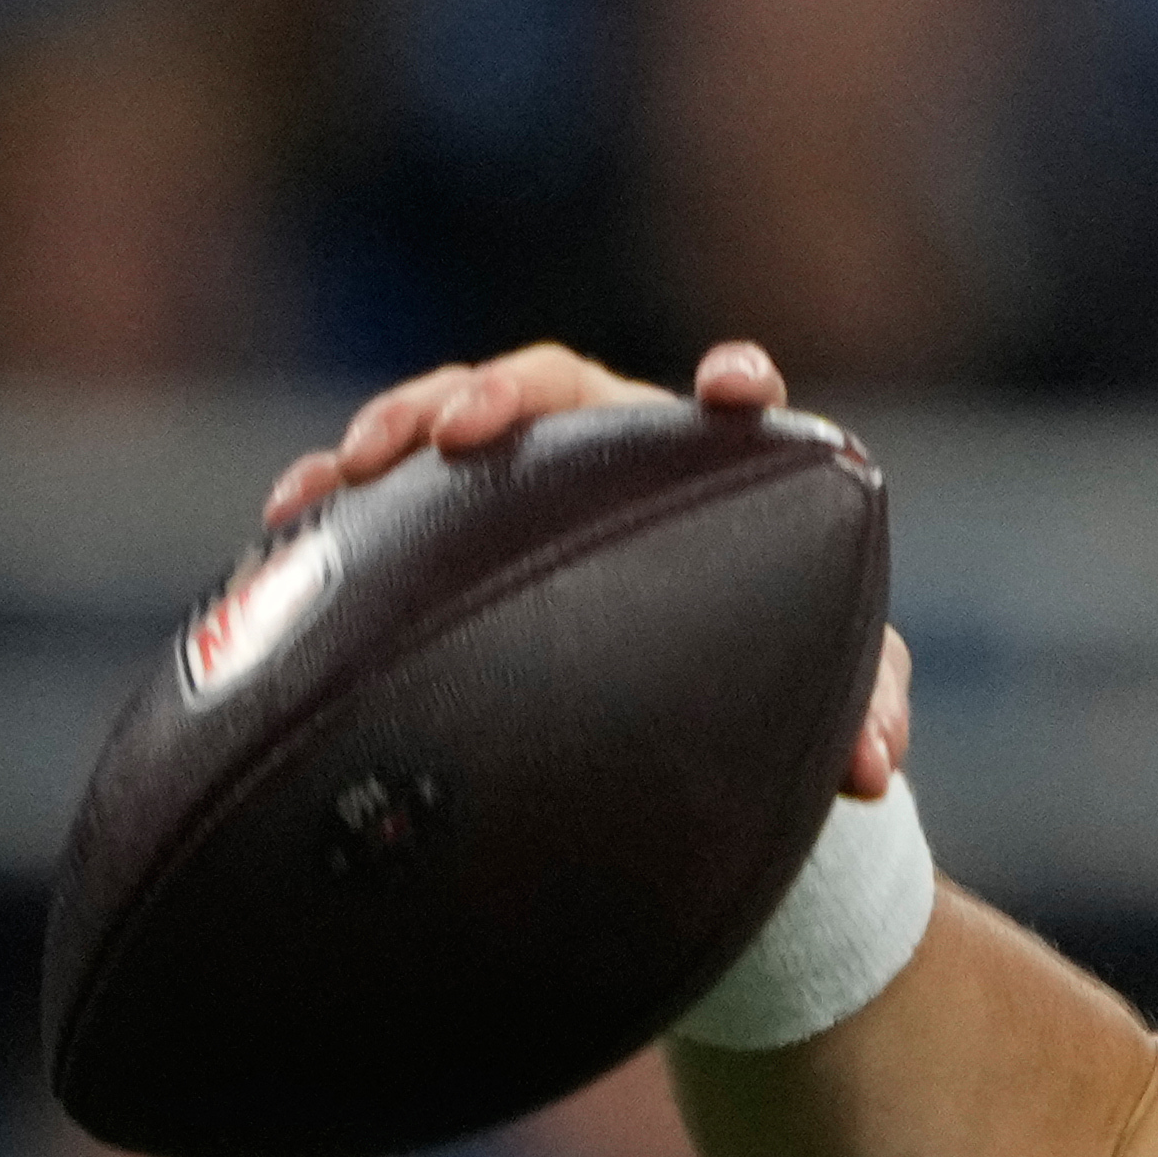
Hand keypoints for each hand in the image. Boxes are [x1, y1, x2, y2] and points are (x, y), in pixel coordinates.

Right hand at [261, 339, 909, 799]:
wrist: (690, 713)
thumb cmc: (775, 681)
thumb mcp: (832, 699)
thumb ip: (864, 716)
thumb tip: (871, 772)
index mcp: (717, 474)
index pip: (733, 407)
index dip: (735, 384)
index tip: (733, 387)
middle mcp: (618, 453)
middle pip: (558, 385)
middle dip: (503, 392)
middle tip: (458, 430)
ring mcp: (528, 478)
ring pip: (455, 416)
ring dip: (399, 422)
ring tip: (349, 466)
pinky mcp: (453, 523)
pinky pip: (386, 494)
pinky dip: (335, 496)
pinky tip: (286, 524)